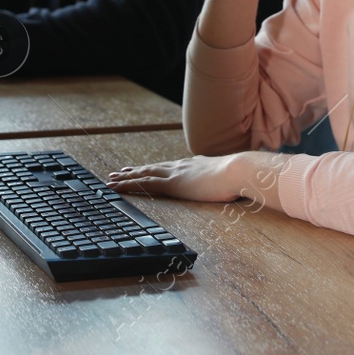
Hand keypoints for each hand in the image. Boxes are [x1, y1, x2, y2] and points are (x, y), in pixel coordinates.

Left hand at [108, 155, 241, 202]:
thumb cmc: (241, 178)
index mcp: (196, 165)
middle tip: (120, 172)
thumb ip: (228, 184)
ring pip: (144, 175)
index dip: (156, 168)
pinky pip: (144, 184)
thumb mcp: (233, 181)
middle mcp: (183, 166)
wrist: (239, 170)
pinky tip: (117, 187)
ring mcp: (176, 173)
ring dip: (127, 177)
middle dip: (136, 171)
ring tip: (112, 179)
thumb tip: (236, 189)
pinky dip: (128, 185)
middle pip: (153, 168)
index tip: (146, 170)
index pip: (170, 167)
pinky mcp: (173, 184)